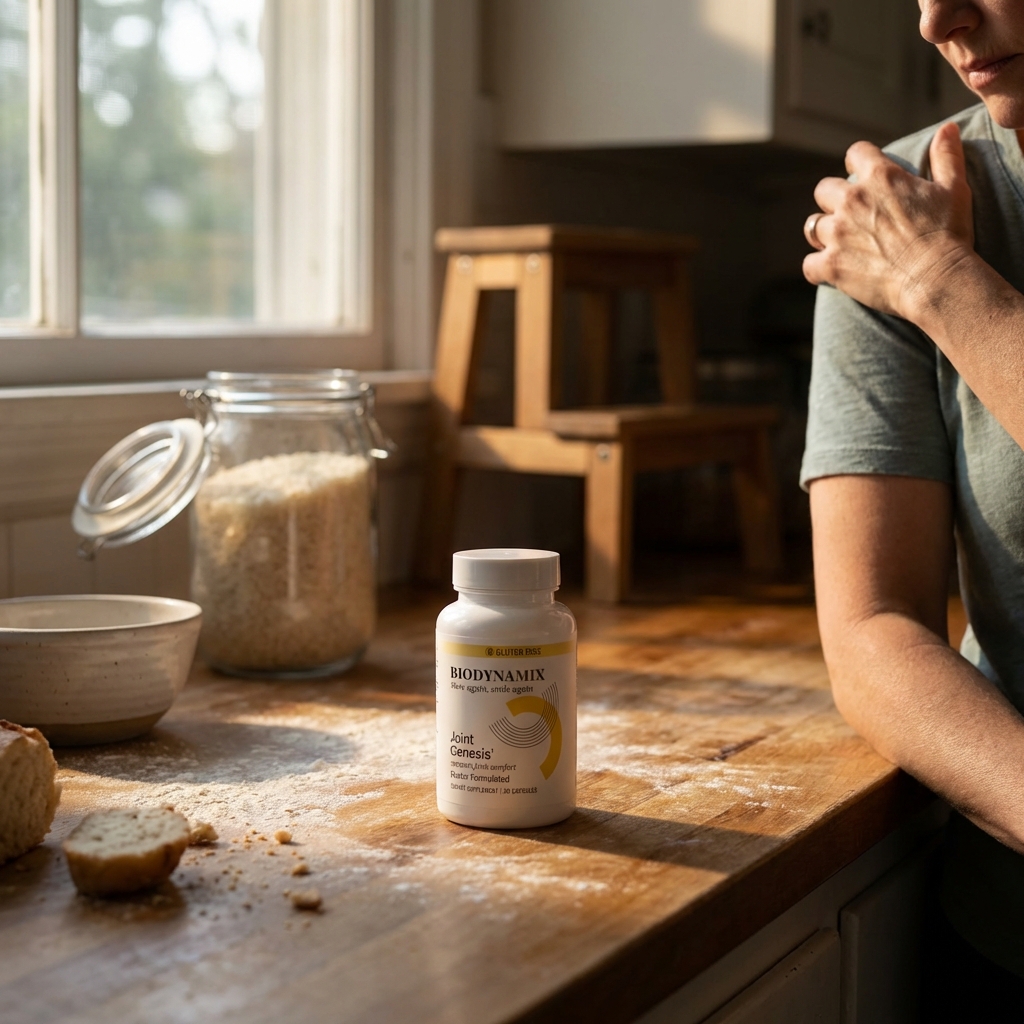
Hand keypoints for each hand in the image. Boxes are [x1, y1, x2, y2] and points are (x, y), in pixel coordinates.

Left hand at [803, 122, 974, 320]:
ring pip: (812, 226)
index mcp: (880, 177)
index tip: (862, 172)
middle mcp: (851, 201)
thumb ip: (946, 157)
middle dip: (833, 199)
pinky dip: (817, 269)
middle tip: (850, 215)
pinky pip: (809, 265)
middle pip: (824, 190)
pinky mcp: (831, 265)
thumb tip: (947, 128)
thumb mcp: (954, 188)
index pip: (855, 153)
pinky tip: (829, 272)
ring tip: (839, 243)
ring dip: (824, 233)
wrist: (935, 279)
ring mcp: (838, 234)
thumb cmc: (948, 234)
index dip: (858, 162)